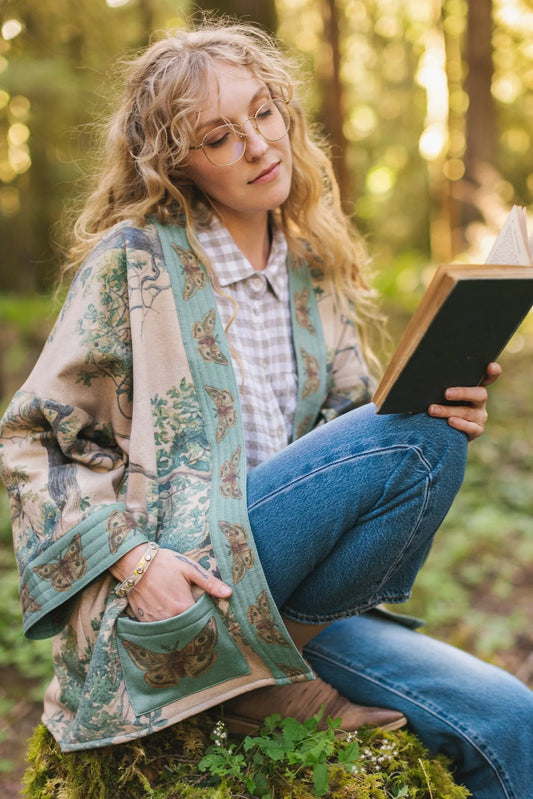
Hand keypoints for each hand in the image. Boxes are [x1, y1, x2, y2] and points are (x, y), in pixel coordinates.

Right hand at [110, 545, 232, 621]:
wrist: (134, 562)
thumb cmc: (164, 563)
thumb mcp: (190, 568)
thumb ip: (210, 583)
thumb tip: (229, 593)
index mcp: (183, 606)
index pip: (200, 621)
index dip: (205, 617)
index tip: (208, 613)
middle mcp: (169, 618)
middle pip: (186, 627)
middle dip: (192, 622)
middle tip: (193, 612)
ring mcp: (154, 621)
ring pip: (172, 629)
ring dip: (177, 624)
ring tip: (178, 610)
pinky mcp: (143, 620)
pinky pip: (158, 627)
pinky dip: (164, 623)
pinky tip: (165, 611)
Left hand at [427, 362, 501, 440]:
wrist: (442, 429)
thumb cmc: (440, 403)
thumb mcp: (442, 393)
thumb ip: (443, 385)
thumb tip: (427, 377)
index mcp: (474, 386)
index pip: (488, 377)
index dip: (493, 372)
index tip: (491, 366)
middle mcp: (480, 400)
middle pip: (480, 394)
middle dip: (463, 393)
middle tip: (446, 393)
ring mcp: (480, 416)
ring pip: (468, 412)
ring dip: (448, 410)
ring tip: (432, 410)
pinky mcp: (476, 430)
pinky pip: (470, 428)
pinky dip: (460, 424)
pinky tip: (450, 421)